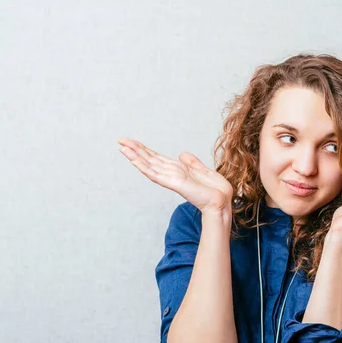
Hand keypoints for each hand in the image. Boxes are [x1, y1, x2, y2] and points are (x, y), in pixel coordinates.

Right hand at [117, 137, 233, 213]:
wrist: (221, 202)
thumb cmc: (215, 191)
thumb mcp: (203, 171)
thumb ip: (192, 162)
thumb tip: (181, 154)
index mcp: (179, 170)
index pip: (157, 158)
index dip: (145, 150)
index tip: (133, 142)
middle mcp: (172, 174)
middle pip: (149, 159)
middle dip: (135, 149)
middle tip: (120, 140)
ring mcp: (171, 179)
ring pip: (148, 165)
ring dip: (135, 155)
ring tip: (122, 147)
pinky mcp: (173, 183)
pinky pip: (155, 173)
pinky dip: (143, 166)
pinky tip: (133, 159)